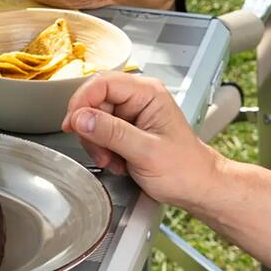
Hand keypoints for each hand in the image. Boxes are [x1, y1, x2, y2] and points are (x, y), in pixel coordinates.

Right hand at [63, 73, 223, 206]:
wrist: (197, 187)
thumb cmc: (186, 169)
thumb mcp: (146, 152)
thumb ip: (112, 133)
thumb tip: (81, 118)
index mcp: (148, 93)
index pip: (102, 82)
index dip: (82, 101)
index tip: (73, 123)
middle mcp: (138, 99)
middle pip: (94, 100)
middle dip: (90, 129)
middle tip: (99, 151)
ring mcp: (131, 114)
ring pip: (93, 119)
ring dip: (96, 144)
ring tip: (113, 160)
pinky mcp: (126, 129)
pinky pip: (99, 133)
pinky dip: (102, 150)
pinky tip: (117, 162)